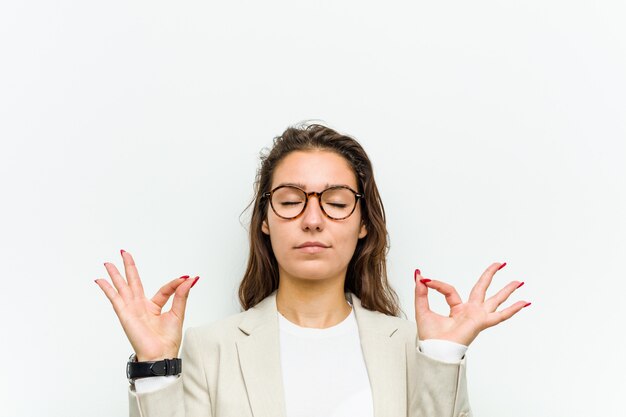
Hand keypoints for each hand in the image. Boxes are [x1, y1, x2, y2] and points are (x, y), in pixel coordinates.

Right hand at [94, 249, 199, 360]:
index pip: (163, 290)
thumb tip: (190, 279)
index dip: (174, 284)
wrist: (160, 355)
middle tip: (124, 252)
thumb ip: (181, 295)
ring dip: (115, 274)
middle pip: (134, 282)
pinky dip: (107, 289)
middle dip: (129, 267)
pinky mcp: (125, 314)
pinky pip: (115, 298)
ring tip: (108, 263)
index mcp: (154, 307)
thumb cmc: (168, 340)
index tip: (185, 279)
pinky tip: (100, 280)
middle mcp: (141, 307)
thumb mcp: (178, 313)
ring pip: (122, 287)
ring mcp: (132, 309)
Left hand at [414, 262, 528, 345]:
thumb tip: (418, 275)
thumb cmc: (430, 336)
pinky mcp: (481, 322)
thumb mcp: (422, 309)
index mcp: (457, 309)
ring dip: (507, 290)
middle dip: (490, 275)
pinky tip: (524, 303)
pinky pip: (500, 315)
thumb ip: (421, 292)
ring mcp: (477, 316)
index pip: (450, 290)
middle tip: (500, 264)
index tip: (426, 281)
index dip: (437, 284)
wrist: (434, 349)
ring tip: (519, 281)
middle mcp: (470, 312)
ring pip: (495, 299)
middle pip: (482, 289)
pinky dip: (513, 309)